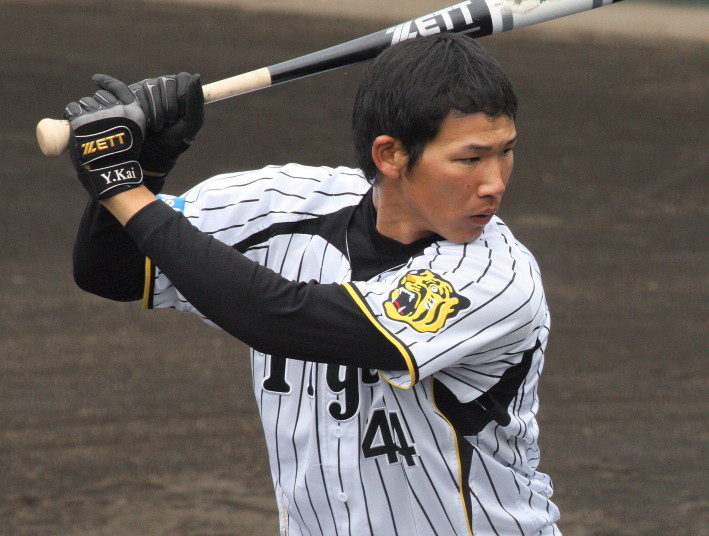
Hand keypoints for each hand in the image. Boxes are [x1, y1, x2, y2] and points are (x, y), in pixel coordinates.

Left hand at [64, 74, 145, 199]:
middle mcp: (117, 109)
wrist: (112, 172)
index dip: (106, 82)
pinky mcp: (82, 119)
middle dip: (94, 105)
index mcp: (133, 112)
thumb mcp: (133, 136)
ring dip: (81, 111)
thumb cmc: (123, 160)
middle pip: (99, 97)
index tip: (96, 79)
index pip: (118, 89)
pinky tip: (71, 118)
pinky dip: (70, 114)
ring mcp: (99, 113)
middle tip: (92, 122)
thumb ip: (126, 125)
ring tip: (83, 127)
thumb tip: (113, 123)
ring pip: (84, 103)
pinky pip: (72, 109)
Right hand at [129, 73, 203, 177]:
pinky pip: (136, 94)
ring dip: (155, 111)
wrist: (152, 155)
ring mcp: (147, 87)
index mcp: (182, 89)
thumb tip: (196, 75)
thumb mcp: (191, 123)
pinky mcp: (131, 94)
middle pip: (166, 82)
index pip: (182, 79)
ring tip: (157, 126)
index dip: (181, 97)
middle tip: (168, 123)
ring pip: (150, 88)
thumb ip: (196, 101)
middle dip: (168, 107)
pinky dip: (143, 112)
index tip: (181, 115)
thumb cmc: (175, 140)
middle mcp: (164, 84)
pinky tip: (145, 122)